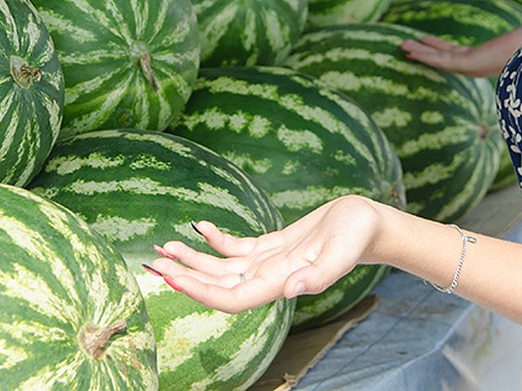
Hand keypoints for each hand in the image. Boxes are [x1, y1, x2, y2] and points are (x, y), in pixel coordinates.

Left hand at [147, 196, 386, 313]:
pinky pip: (236, 248)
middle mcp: (268, 278)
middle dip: (185, 275)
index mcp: (279, 283)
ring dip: (193, 258)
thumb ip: (319, 275)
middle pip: (217, 284)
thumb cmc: (356, 237)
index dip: (201, 292)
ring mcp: (268, 263)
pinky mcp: (271, 246)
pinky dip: (215, 239)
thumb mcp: (341, 253)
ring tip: (165, 246)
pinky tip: (200, 226)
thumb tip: (291, 290)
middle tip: (153, 263)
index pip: (231, 298)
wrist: (367, 223)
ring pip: (221, 267)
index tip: (174, 279)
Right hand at [399, 25, 521, 77]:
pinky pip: (443, 59)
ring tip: (403, 47)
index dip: (439, 49)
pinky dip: (426, 55)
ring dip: (420, 53)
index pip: (456, 54)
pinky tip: (413, 51)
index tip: (426, 42)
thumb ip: (520, 33)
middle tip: (407, 47)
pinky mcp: (470, 65)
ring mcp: (472, 67)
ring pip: (439, 59)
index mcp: (486, 59)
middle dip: (425, 52)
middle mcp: (477, 66)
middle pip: (444, 59)